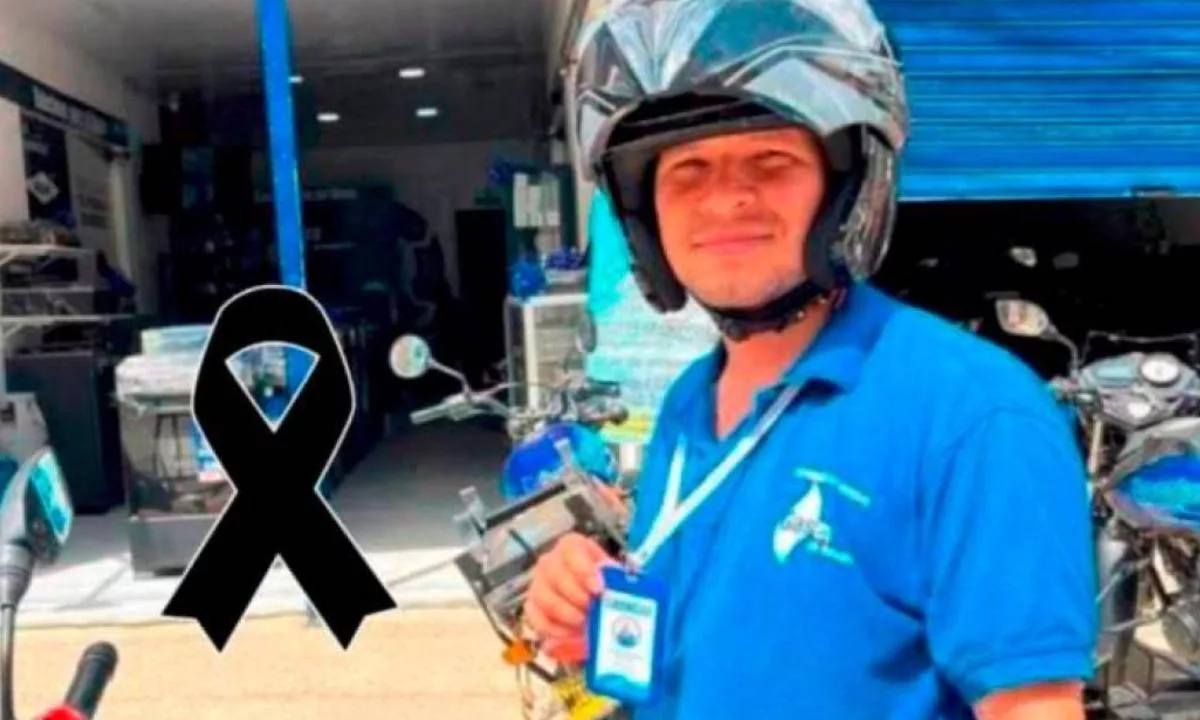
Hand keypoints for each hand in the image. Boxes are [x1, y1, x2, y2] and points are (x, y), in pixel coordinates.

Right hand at [524, 532, 614, 663]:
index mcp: (572, 547)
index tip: (597, 589)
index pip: (570, 549)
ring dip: (566, 614)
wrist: (597, 604)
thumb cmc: (607, 587)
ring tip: (584, 624)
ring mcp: (538, 584)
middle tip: (593, 611)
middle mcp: (550, 562)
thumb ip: (614, 579)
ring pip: (543, 597)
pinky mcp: (532, 608)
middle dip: (575, 596)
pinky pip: (536, 619)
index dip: (583, 568)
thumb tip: (609, 582)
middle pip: (554, 573)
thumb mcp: (615, 579)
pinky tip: (571, 634)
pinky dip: (554, 630)